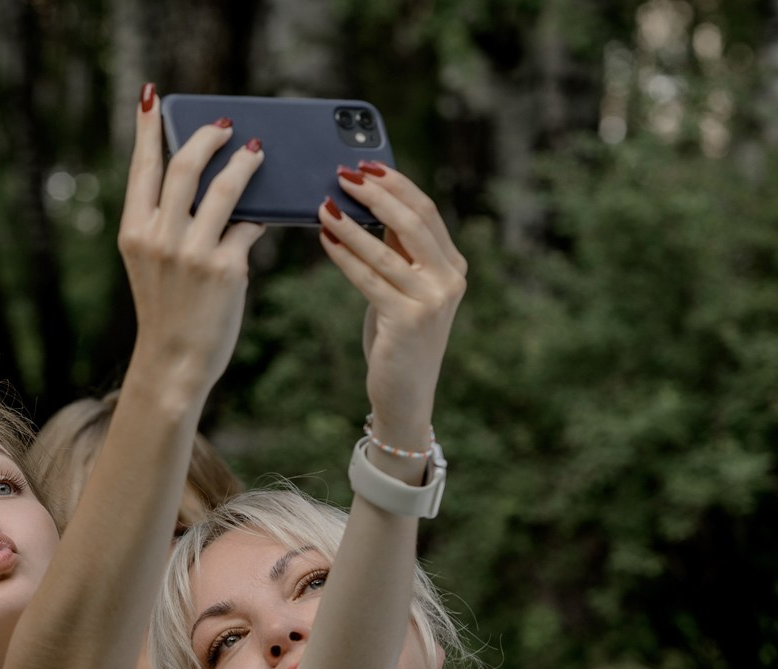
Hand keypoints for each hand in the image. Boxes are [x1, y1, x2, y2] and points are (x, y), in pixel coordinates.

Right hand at [118, 87, 266, 401]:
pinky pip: (249, 225)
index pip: (141, 167)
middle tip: (227, 126)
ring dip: (245, 162)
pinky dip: (260, 215)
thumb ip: (169, 222)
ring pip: (225, 186)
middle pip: (186, 165)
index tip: (152, 96)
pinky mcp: (225, 268)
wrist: (173, 362)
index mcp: (134, 232)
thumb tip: (211, 179)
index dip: (146, 127)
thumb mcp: (152, 262)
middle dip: (210, 136)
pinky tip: (268, 210)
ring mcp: (191, 252)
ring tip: (257, 152)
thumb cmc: (167, 309)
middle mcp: (158, 237)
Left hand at [318, 164, 466, 453]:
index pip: (427, 211)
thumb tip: (371, 207)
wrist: (406, 394)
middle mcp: (450, 280)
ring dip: (352, 224)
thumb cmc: (398, 339)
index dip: (396, 185)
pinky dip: (345, 256)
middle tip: (342, 175)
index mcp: (454, 266)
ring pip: (388, 249)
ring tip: (323, 206)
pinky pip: (369, 279)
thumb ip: (398, 254)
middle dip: (376, 194)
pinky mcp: (407, 320)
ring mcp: (432, 300)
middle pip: (414, 221)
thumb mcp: (404, 290)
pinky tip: (325, 240)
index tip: (367, 165)